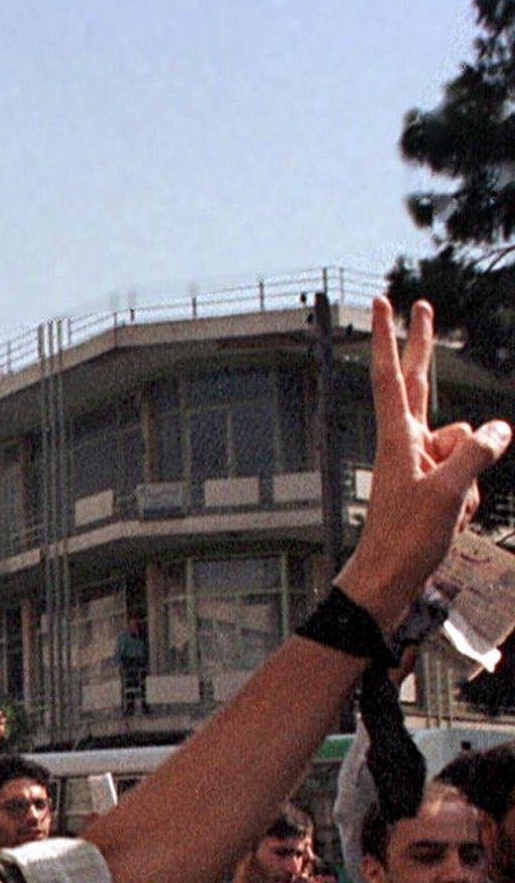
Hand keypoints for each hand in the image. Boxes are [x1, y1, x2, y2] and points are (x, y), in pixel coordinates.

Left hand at [336, 299, 510, 630]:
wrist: (388, 580)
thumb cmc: (407, 538)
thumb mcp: (449, 491)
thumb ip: (478, 452)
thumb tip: (500, 427)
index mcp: (397, 437)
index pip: (394, 376)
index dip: (391, 338)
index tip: (382, 302)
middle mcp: (406, 442)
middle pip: (422, 384)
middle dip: (425, 346)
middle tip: (424, 306)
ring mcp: (421, 463)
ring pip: (466, 446)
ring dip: (471, 476)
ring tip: (447, 508)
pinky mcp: (433, 485)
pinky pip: (468, 477)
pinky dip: (469, 497)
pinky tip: (452, 519)